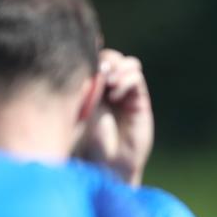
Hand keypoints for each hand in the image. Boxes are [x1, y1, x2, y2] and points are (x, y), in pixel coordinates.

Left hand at [77, 48, 153, 186]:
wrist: (103, 164)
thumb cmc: (81, 140)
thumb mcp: (76, 105)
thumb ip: (84, 81)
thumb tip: (89, 53)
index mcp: (92, 85)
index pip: (96, 55)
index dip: (92, 53)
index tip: (82, 64)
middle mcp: (111, 87)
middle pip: (112, 55)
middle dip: (104, 59)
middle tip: (97, 73)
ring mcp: (127, 94)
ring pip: (128, 63)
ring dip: (117, 68)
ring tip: (107, 84)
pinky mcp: (140, 103)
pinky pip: (136, 78)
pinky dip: (126, 80)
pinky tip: (115, 95)